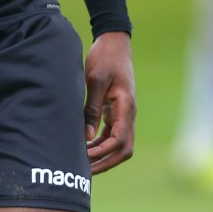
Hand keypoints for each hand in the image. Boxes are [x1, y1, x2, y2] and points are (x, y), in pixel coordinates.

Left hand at [84, 31, 135, 173]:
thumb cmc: (104, 57)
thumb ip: (92, 108)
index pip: (120, 140)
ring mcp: (124, 112)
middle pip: (124, 149)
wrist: (113, 41)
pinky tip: (87, 145)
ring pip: (119, 143)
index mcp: (126, 106)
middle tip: (85, 170)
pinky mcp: (118, 108)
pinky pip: (113, 132)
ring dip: (103, 154)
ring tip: (82, 161)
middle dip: (106, 161)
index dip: (103, 152)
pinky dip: (102, 142)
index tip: (85, 157)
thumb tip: (87, 136)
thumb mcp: (95, 79)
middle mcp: (129, 113)